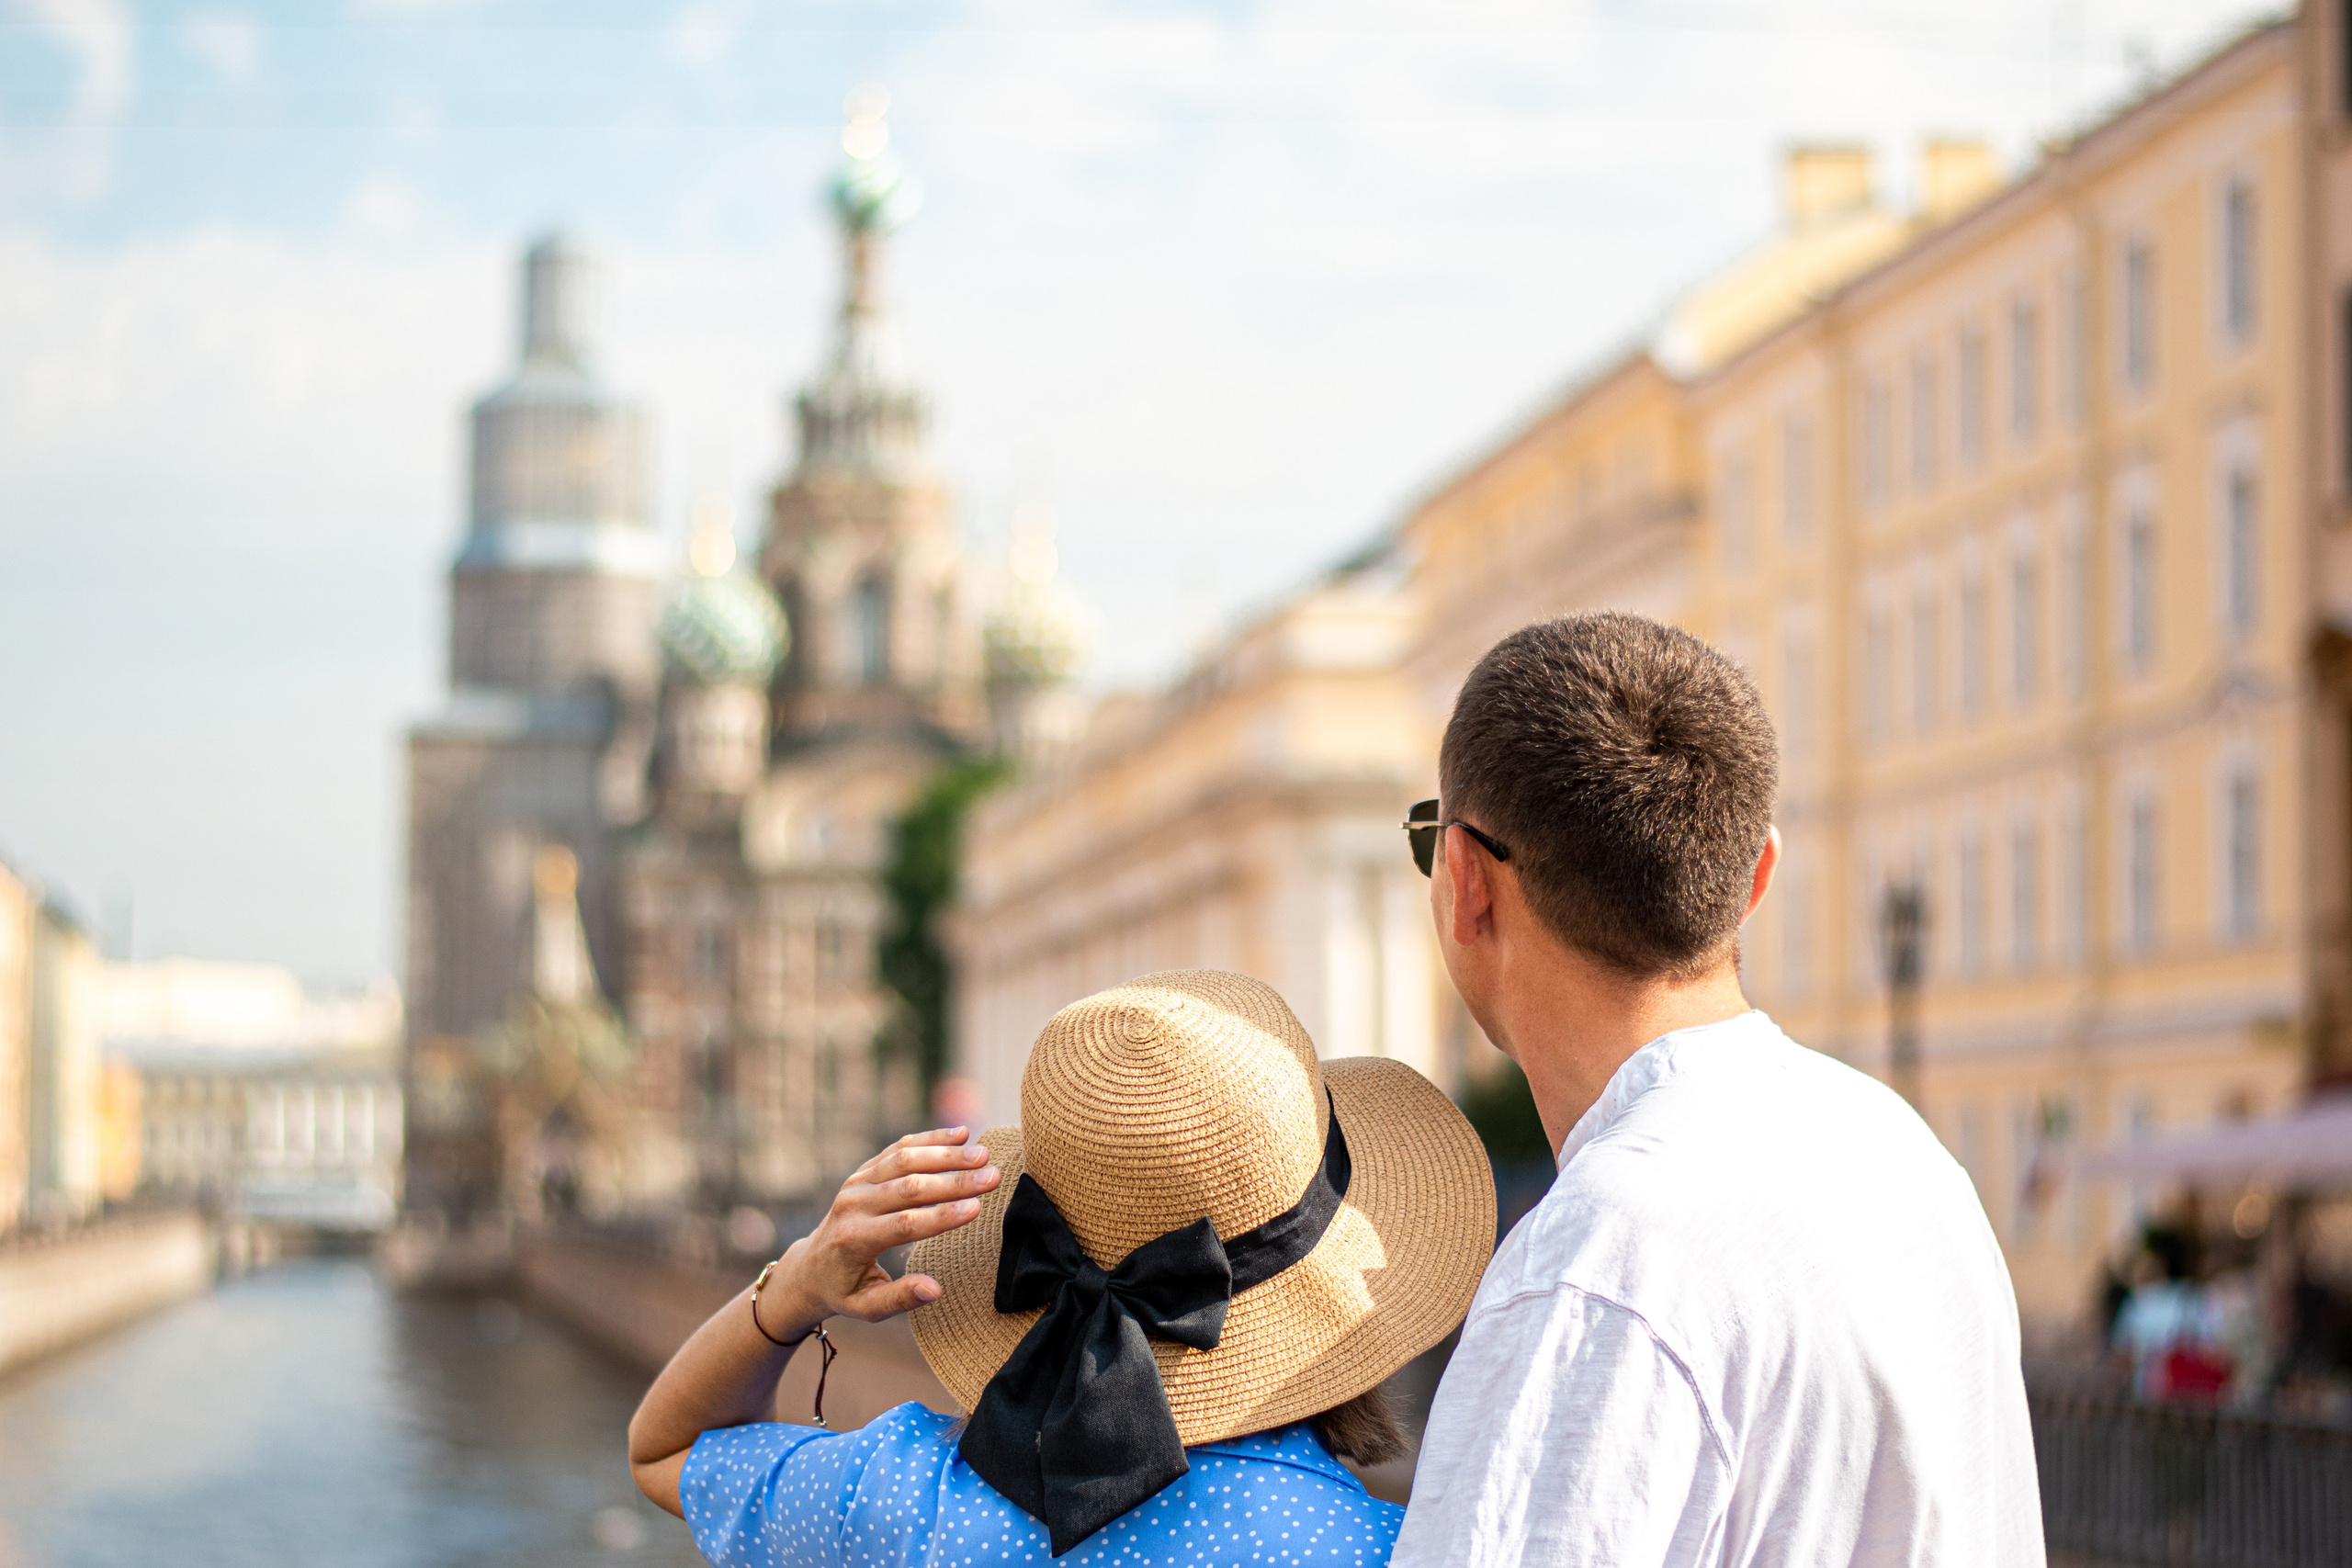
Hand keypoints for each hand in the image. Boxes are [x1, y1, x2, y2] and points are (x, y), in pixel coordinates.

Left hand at [759, 1127, 999, 1336]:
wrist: (809, 1267)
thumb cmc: (844, 1292)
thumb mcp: (867, 1308)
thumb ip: (900, 1298)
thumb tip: (935, 1290)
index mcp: (855, 1240)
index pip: (905, 1224)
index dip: (942, 1216)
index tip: (977, 1208)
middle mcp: (853, 1205)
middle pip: (909, 1186)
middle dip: (955, 1181)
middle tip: (992, 1176)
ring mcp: (857, 1183)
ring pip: (905, 1160)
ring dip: (946, 1155)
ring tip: (983, 1153)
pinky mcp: (864, 1171)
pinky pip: (898, 1149)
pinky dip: (930, 1140)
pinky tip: (960, 1134)